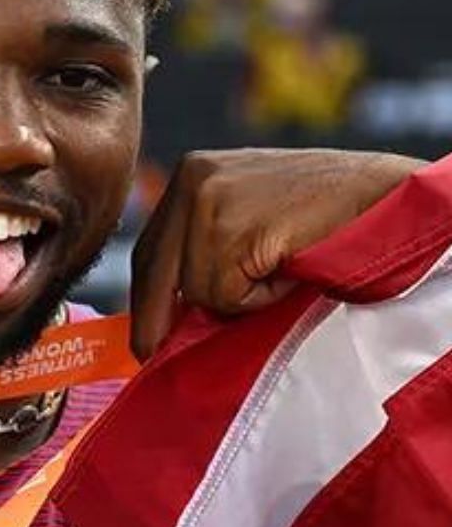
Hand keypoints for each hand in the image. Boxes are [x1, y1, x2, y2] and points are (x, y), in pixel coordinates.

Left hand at [129, 148, 421, 357]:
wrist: (384, 194)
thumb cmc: (325, 213)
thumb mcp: (251, 214)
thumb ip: (209, 244)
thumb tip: (168, 311)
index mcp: (192, 172)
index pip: (150, 248)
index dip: (146, 296)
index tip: (143, 334)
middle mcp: (191, 180)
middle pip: (155, 270)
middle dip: (156, 318)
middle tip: (151, 353)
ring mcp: (209, 201)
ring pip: (197, 289)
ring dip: (239, 297)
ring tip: (279, 268)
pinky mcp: (232, 228)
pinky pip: (227, 294)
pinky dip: (260, 296)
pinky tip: (288, 267)